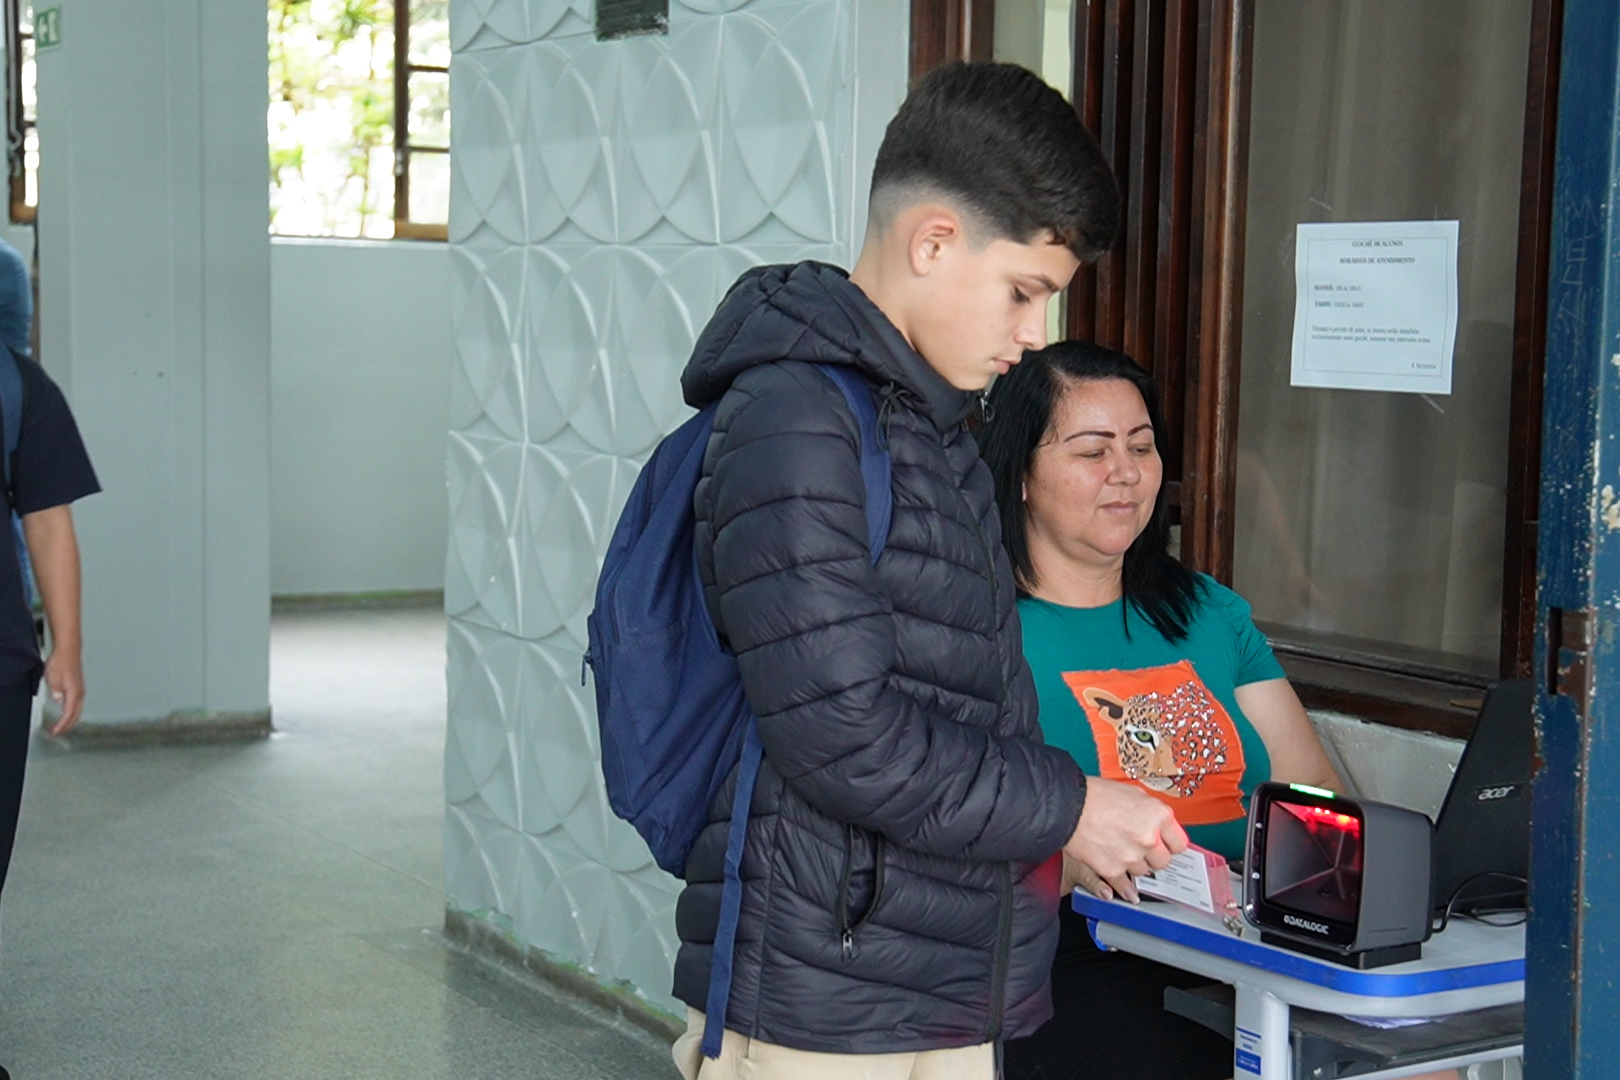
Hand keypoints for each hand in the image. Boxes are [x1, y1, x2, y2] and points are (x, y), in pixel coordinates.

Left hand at [42, 645, 83, 735]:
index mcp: (74, 692)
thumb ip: (56, 691)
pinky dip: (71, 711)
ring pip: (78, 709)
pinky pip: (77, 703)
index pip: (68, 713)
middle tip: (58, 731)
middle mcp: (80, 692)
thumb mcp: (53, 678)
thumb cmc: (62, 661)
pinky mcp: (78, 687)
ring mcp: (80, 690)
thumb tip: (58, 699)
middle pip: (76, 714)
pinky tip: (66, 711)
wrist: (69, 650)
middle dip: (67, 725)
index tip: (56, 731)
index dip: (62, 724)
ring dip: (70, 719)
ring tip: (61, 724)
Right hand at [1063, 777, 1187, 902]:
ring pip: (1143, 872)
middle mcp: (1149, 838)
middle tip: (1140, 848)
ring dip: (1134, 865)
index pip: (1180, 843)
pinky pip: (1125, 884)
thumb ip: (1152, 813)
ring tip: (1119, 851)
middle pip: (1163, 861)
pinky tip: (1126, 888)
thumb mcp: (1133, 794)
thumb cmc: (1096, 795)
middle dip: (1153, 856)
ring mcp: (1132, 856)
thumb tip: (1162, 827)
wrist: (1067, 806)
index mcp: (1158, 815)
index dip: (1170, 843)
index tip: (1166, 845)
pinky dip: (1124, 885)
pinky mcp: (1113, 870)